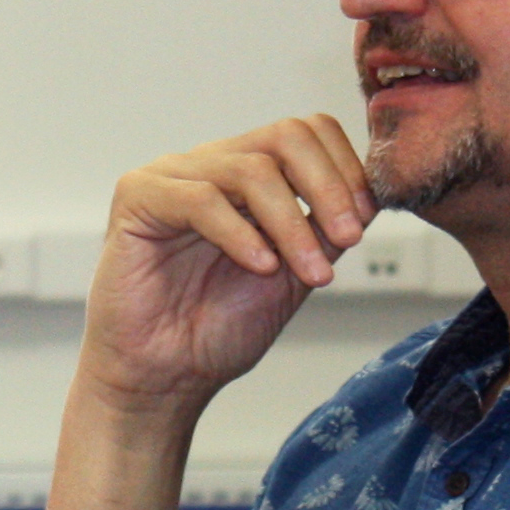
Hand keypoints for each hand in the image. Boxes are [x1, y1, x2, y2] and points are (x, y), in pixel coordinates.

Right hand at [79, 116, 376, 411]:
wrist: (165, 375)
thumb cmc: (217, 329)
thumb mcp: (294, 273)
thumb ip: (324, 230)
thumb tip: (370, 197)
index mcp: (248, 175)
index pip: (307, 133)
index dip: (346, 168)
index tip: (364, 220)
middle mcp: (212, 165)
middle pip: (286, 136)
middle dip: (329, 186)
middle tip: (349, 236)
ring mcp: (173, 177)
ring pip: (251, 169)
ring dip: (292, 224)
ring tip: (308, 271)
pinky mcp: (138, 198)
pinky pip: (200, 199)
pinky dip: (240, 234)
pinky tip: (259, 267)